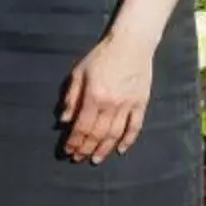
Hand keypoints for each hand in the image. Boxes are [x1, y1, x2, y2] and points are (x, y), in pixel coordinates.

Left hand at [62, 34, 155, 162]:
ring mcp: (128, 105)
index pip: (82, 126)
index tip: (68, 151)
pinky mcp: (141, 103)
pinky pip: (135, 127)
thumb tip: (64, 121)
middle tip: (77, 159)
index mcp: (94, 96)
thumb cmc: (100, 57)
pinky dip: (128, 140)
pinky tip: (120, 150)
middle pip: (97, 134)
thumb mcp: (78, 73)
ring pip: (115, 134)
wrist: (131, 45)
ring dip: (104, 149)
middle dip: (86, 148)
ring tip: (95, 159)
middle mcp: (112, 104)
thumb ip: (71, 98)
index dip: (74, 141)